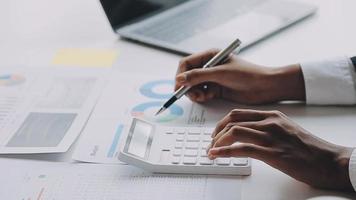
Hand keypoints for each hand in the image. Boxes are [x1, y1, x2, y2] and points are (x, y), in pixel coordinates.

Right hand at [175, 49, 305, 103]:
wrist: (264, 87)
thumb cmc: (246, 74)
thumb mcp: (220, 73)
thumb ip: (199, 76)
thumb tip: (180, 80)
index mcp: (210, 56)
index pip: (186, 63)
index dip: (180, 74)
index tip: (178, 86)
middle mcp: (209, 66)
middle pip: (188, 75)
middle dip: (186, 85)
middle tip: (190, 94)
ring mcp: (212, 78)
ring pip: (193, 86)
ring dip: (193, 92)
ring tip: (201, 96)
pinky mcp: (215, 89)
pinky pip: (201, 93)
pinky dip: (201, 97)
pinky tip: (207, 97)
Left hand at [207, 109, 353, 190]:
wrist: (328, 160)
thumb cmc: (309, 148)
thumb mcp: (286, 130)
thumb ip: (268, 128)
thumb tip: (249, 134)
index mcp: (272, 115)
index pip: (238, 113)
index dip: (222, 122)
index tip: (216, 133)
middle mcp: (269, 122)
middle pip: (232, 120)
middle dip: (216, 131)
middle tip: (211, 142)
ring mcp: (270, 137)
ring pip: (234, 132)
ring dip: (217, 142)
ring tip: (212, 151)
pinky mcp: (272, 153)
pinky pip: (241, 149)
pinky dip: (224, 152)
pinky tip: (217, 155)